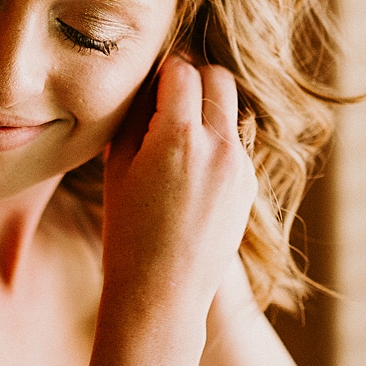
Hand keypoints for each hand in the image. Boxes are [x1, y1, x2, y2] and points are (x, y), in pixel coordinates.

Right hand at [101, 56, 256, 313]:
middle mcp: (218, 146)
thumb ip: (136, 117)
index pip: (181, 70)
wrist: (162, 294)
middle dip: (194, 79)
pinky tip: (190, 173)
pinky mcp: (249, 186)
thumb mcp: (117, 168)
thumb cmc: (127, 233)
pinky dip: (215, 144)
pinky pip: (235, 145)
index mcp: (178, 137)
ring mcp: (240, 167)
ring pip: (230, 111)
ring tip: (175, 141)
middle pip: (218, 78)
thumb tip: (149, 81)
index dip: (163, 70)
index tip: (150, 80)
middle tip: (167, 97)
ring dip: (207, 112)